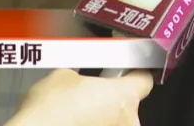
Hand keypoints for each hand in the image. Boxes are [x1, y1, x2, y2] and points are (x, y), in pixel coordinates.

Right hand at [5, 69, 153, 125]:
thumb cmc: (49, 112)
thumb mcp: (63, 75)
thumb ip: (83, 76)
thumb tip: (82, 81)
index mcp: (124, 97)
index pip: (144, 81)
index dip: (135, 74)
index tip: (128, 72)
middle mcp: (127, 123)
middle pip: (128, 106)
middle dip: (110, 101)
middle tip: (89, 97)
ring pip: (114, 123)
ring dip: (101, 120)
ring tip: (77, 116)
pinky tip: (73, 124)